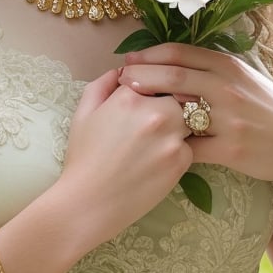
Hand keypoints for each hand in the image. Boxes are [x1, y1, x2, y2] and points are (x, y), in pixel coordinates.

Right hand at [58, 68, 193, 241]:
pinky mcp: (182, 160)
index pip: (152, 75)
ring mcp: (172, 137)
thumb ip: (103, 84)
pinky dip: (177, 148)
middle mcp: (155, 113)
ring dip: (176, 124)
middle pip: (176, 94)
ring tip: (152, 141)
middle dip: (167, 102)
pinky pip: (189, 144)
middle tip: (149, 122)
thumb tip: (122, 70)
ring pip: (188, 118)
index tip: (140, 97)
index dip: (147, 87)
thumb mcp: (83, 112)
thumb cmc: (83, 157)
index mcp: (129, 96)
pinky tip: (155, 161)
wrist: (90, 203)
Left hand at [117, 43, 272, 187]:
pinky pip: (188, 148)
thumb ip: (207, 67)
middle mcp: (228, 88)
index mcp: (227, 66)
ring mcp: (230, 119)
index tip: (126, 61)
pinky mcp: (230, 149)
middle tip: (119, 82)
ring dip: (148, 110)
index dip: (147, 55)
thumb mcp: (241, 78)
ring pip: (178, 111)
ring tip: (127, 112)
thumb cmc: (261, 108)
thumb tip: (164, 60)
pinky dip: (167, 145)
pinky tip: (150, 144)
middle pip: (172, 76)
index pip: (178, 52)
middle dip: (139, 76)